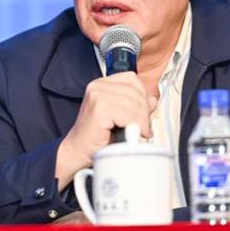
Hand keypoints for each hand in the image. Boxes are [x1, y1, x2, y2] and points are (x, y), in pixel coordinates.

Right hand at [55, 72, 157, 188]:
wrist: (78, 151)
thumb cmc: (96, 136)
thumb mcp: (119, 116)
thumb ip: (135, 106)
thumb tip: (152, 100)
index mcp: (102, 84)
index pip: (131, 79)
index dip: (142, 95)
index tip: (145, 111)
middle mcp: (97, 86)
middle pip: (134, 91)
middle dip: (144, 110)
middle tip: (145, 126)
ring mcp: (97, 95)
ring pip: (133, 103)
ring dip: (142, 120)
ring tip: (141, 131)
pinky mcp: (99, 109)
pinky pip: (127, 114)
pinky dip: (135, 125)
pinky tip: (134, 133)